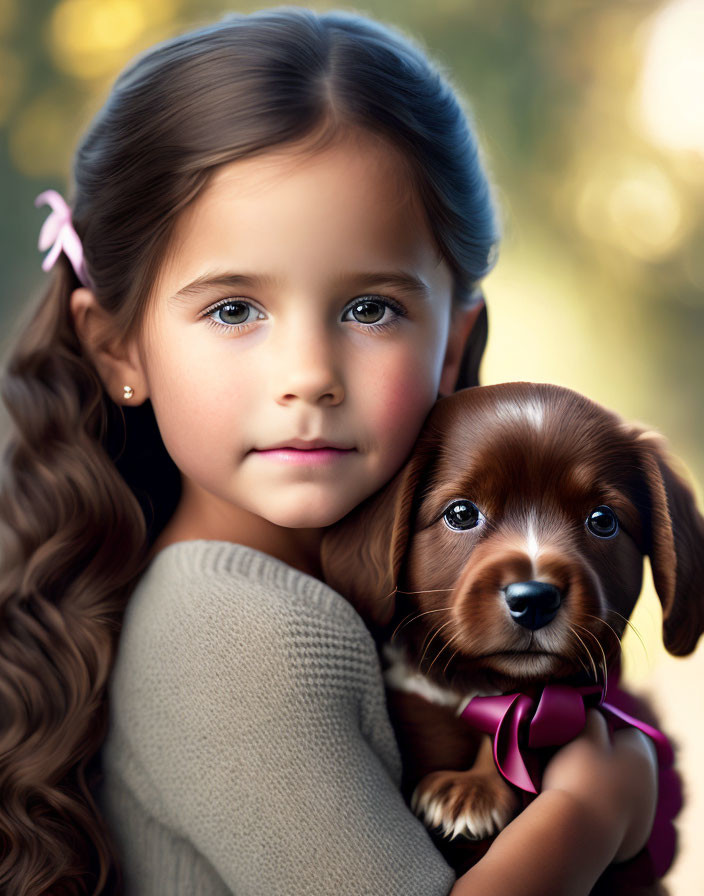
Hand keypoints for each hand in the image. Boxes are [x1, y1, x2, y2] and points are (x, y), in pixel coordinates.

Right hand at [541, 708, 657, 862]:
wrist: (580, 832)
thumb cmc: (579, 776)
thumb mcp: (582, 735)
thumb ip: (593, 718)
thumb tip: (596, 714)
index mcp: (641, 752)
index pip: (626, 731)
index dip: (603, 730)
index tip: (580, 735)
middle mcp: (649, 781)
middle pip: (627, 761)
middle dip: (605, 757)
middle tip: (575, 759)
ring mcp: (644, 811)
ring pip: (623, 787)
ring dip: (605, 783)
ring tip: (575, 784)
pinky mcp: (634, 834)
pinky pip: (618, 812)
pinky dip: (604, 807)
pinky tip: (585, 806)